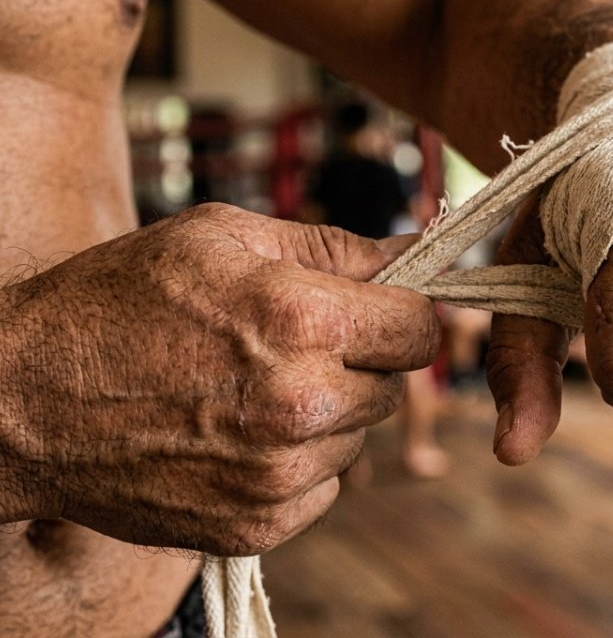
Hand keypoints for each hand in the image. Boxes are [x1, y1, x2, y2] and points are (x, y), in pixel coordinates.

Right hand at [0, 203, 436, 554]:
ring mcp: (280, 474)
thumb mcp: (219, 238)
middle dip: (360, 360)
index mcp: (302, 321)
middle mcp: (302, 404)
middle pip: (394, 384)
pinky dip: (296, 463)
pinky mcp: (259, 525)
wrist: (19, 403)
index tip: (376, 311)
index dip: (402, 313)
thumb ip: (331, 246)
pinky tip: (236, 435)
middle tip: (293, 346)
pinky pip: (323, 486)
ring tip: (250, 390)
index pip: (420, 327)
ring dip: (327, 413)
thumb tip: (411, 252)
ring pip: (358, 436)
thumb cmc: (115, 304)